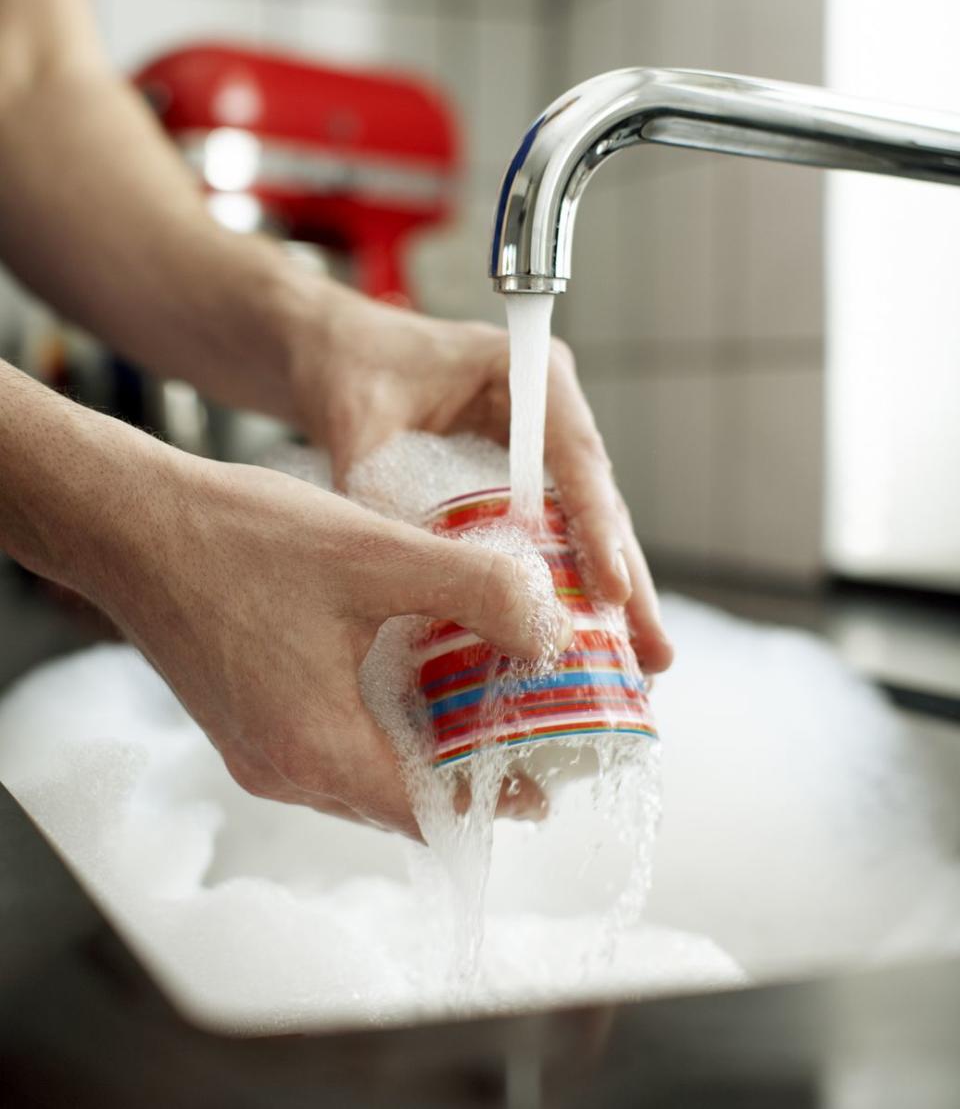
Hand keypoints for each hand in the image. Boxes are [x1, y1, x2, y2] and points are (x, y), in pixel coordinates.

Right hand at [87, 442, 566, 835]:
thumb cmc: (243, 538)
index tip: (550, 768)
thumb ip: (476, 590)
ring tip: (475, 692)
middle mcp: (282, 770)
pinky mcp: (241, 720)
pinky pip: (328, 743)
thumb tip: (548, 631)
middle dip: (467, 771)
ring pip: (364, 773)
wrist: (129, 521)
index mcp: (317, 751)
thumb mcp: (378, 554)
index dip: (498, 798)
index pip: (431, 817)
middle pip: (399, 801)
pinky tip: (403, 668)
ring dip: (421, 744)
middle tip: (523, 721)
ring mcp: (255, 749)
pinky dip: (376, 722)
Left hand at [293, 285, 672, 672]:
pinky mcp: (516, 474)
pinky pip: (551, 530)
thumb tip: (399, 567)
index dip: (598, 523)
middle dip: (626, 575)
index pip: (574, 452)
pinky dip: (567, 580)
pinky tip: (588, 638)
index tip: (617, 588)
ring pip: (583, 521)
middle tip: (656, 649)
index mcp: (521, 369)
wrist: (327, 348)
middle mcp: (543, 405)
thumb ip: (376, 482)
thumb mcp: (358, 418)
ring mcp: (535, 442)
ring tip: (644, 661)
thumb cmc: (348, 364)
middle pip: (596, 496)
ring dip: (610, 590)